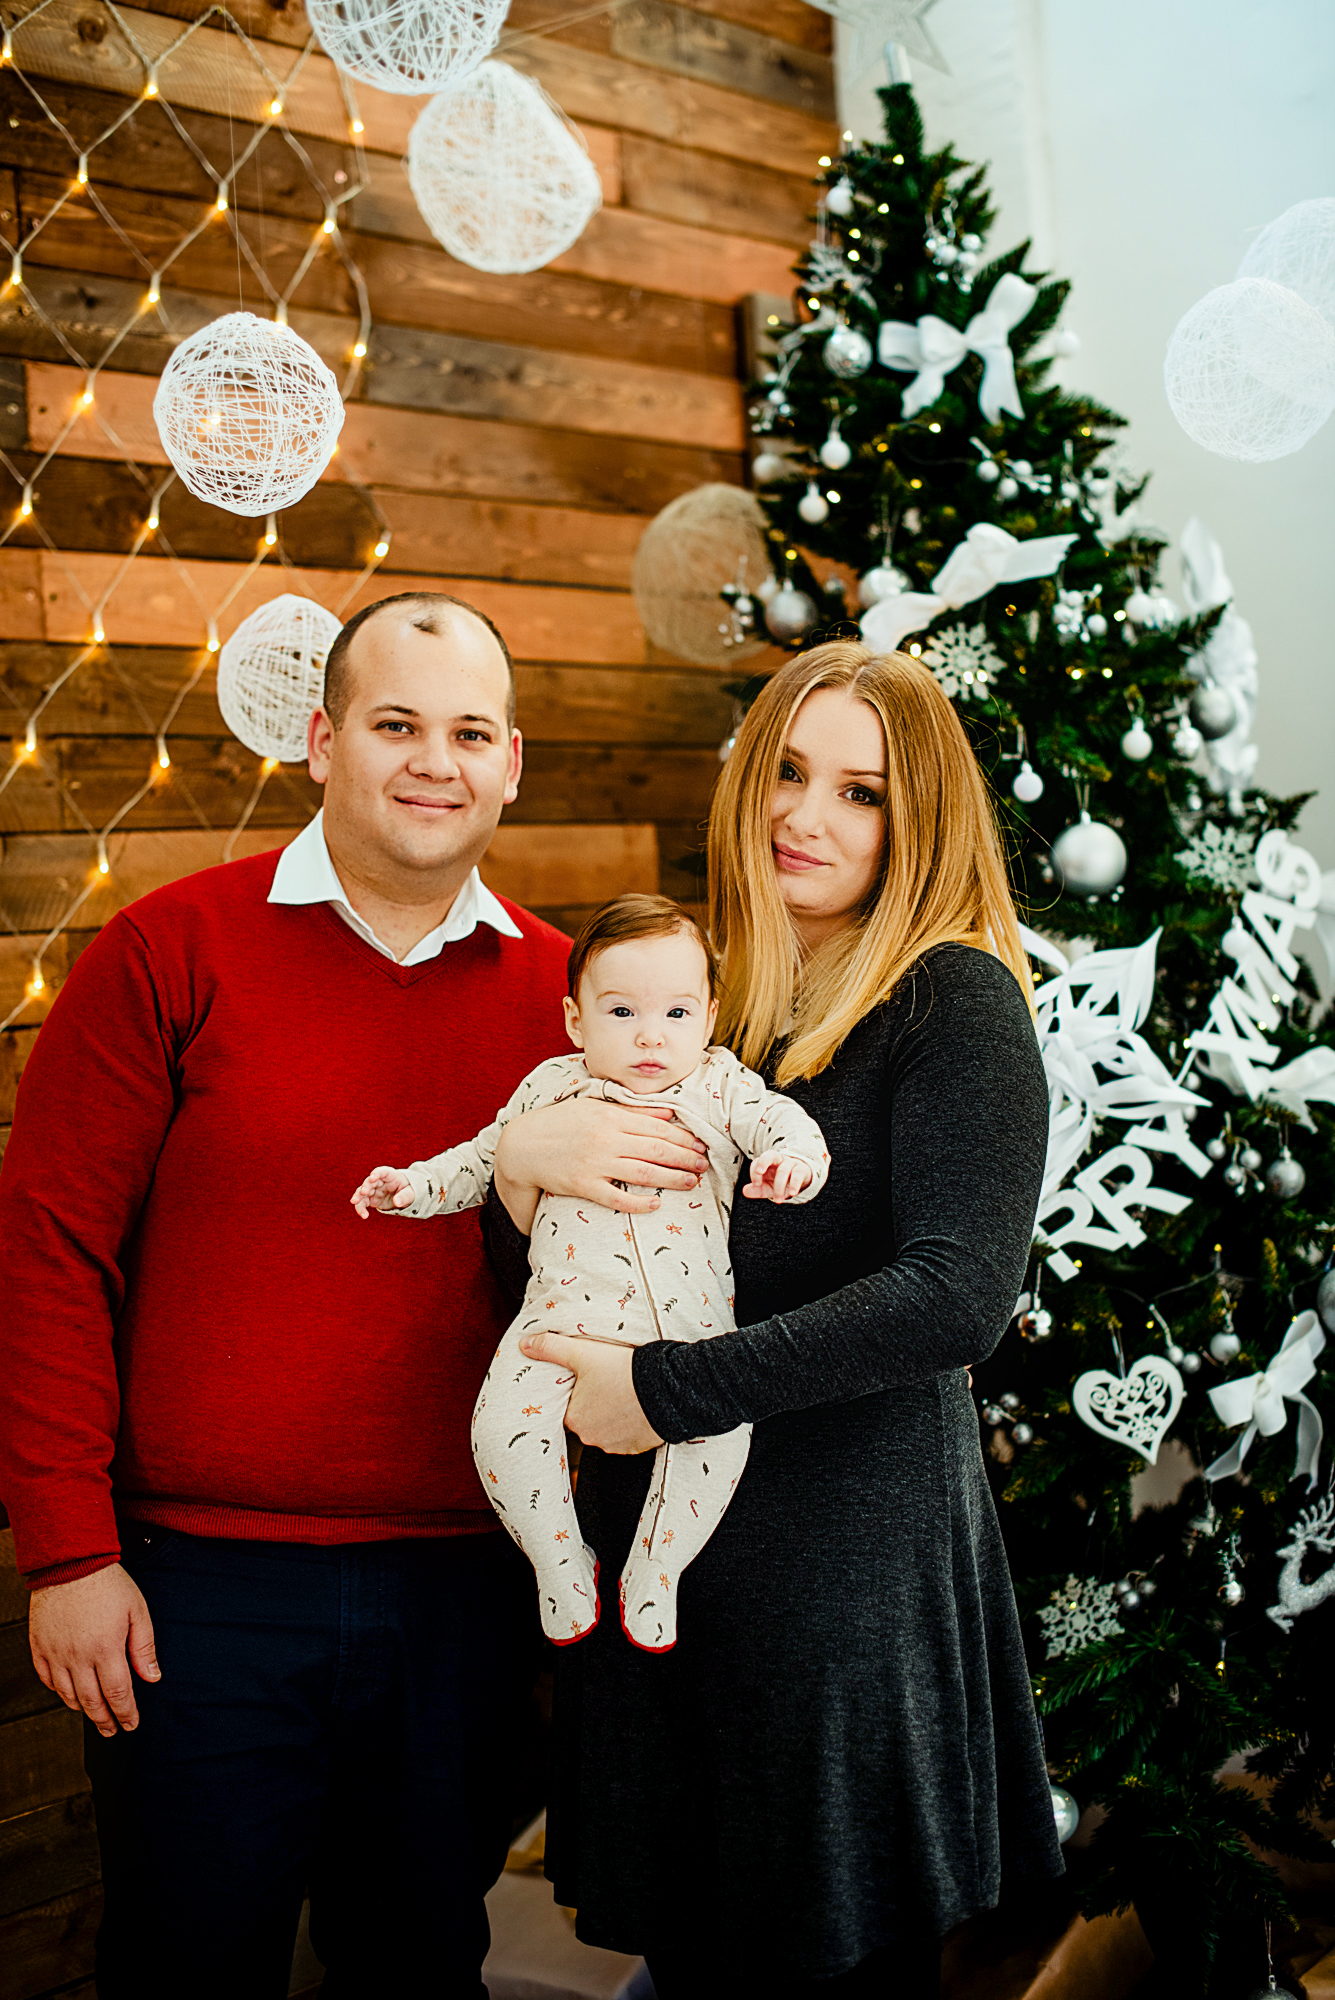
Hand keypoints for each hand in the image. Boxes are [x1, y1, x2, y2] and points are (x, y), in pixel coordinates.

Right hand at [30, 1564, 159, 1736]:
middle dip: (104, 1720)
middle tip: (112, 1731)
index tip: (131, 1724)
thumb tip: (152, 1677)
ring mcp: (56, 1653)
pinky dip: (59, 1692)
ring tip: (94, 1715)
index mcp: (105, 1649)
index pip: (118, 1693)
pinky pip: (47, 1679)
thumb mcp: (137, 1611)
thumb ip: (144, 1647)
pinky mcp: (39, 1646)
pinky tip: (69, 1693)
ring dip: (83, 1709)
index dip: (125, 1713)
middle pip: (92, 1701)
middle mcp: (78, 1657)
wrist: (71, 1562)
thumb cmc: (107, 1583)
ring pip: (67, 1695)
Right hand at [350, 1166, 415, 1217]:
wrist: (405, 1196)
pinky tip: (364, 1215)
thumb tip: (397, 1202)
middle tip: (363, 1192)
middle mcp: (379, 1181)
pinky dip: (361, 1208)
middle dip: (365, 1186)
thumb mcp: (410, 1193)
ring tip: (354, 1202)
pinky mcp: (371, 1199)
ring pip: (362, 1192)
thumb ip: (404, 1196)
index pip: (382, 1172)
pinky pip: (363, 1203)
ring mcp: (374, 1190)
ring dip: (358, 1196)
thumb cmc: (408, 1191)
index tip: (372, 1177)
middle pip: (370, 1182)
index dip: (376, 1173)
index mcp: (390, 1175)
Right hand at [493, 1097, 706, 1226]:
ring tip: (691, 1182)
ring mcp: (594, 1163)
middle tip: (704, 1164)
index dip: (682, 1137)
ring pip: (643, 1172)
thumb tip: (668, 1113)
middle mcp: (605, 1138)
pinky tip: (656, 1204)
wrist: (522, 1145)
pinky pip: (616, 1197)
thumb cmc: (561, 1123)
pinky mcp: (582, 1185)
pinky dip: (638, 1202)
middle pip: (656, 1149)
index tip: (700, 1144)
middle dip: (685, 1157)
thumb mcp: (595, 1106)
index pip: (656, 1127)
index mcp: (610, 1116)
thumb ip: (632, 1111)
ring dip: (672, 1178)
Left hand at [518, 1331, 663, 1453]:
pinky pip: (627, 1437)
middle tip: (609, 1383)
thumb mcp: (584, 1353)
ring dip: (613, 1415)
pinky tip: (638, 1406)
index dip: (577, 1392)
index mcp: (575, 1418)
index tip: (589, 1380)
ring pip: (607, 1429)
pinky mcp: (636, 1447)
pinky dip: (630, 1424)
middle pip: (586, 1419)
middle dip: (595, 1404)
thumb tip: (524, 1344)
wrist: (669, 1388)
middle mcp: (592, 1437)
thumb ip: (552, 1348)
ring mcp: (615, 1445)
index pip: (567, 1408)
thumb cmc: (624, 1371)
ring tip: (625, 1393)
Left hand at [744, 1151, 812, 1202]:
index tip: (756, 1184)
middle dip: (763, 1162)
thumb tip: (744, 1191)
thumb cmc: (780, 1182)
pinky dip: (794, 1184)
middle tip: (759, 1173)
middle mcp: (778, 1160)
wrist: (801, 1180)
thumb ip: (756, 1189)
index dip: (754, 1172)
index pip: (757, 1162)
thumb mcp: (767, 1187)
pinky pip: (797, 1174)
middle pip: (770, 1154)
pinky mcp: (801, 1169)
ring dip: (779, 1187)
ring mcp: (790, 1163)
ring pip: (783, 1170)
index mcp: (767, 1163)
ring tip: (778, 1200)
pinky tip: (792, 1193)